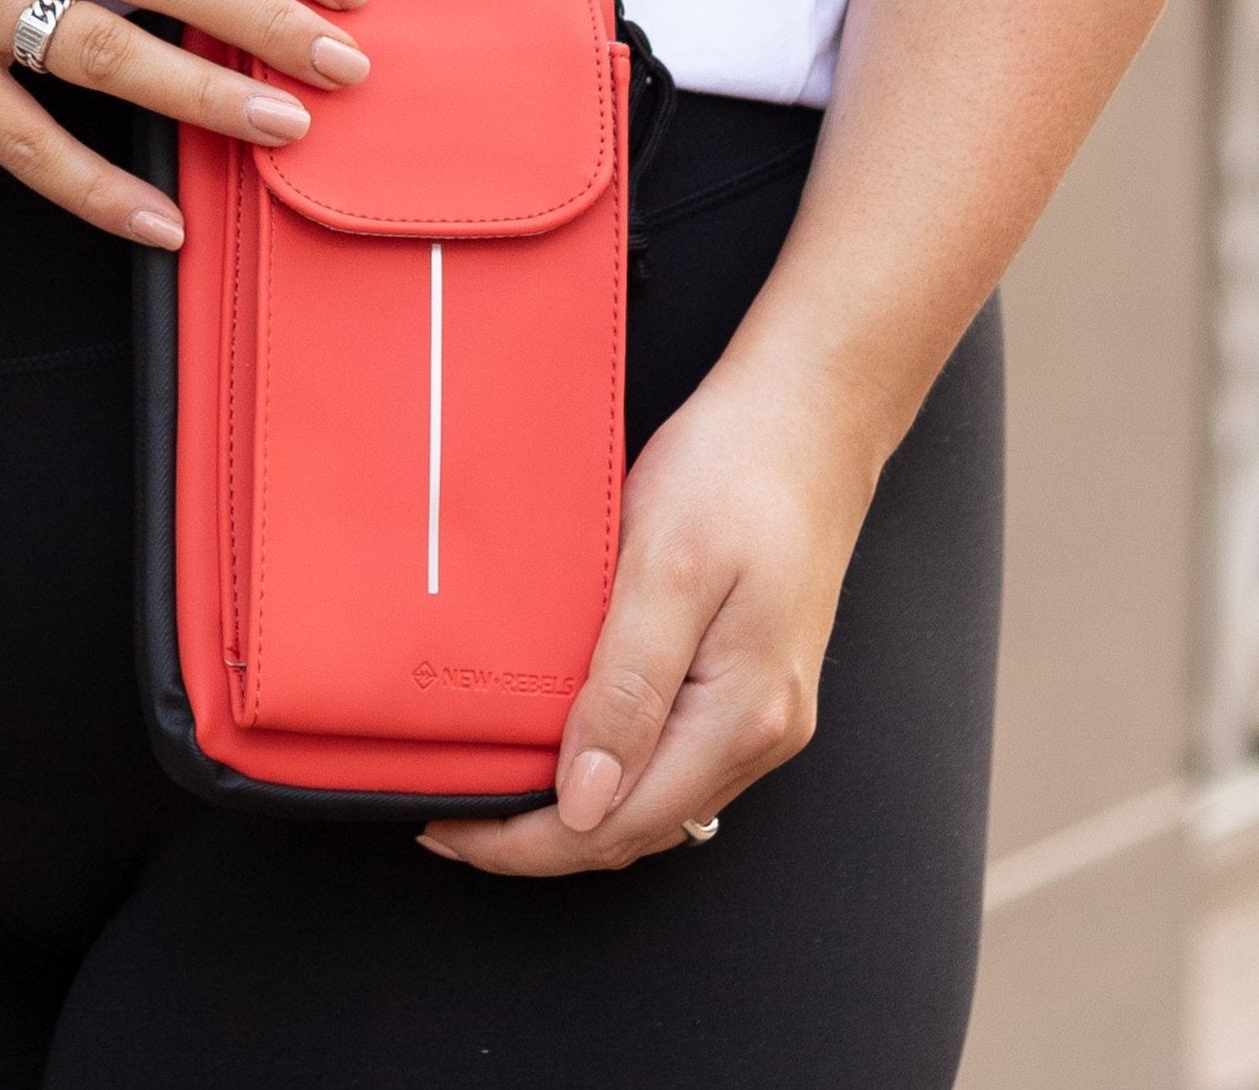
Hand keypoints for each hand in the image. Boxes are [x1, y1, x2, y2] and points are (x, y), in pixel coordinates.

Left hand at [418, 358, 876, 873]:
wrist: (808, 413)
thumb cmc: (737, 469)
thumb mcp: (668, 567)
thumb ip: (628, 689)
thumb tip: (584, 801)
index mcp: (742, 717)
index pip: (620, 827)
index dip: (528, 845)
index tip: (449, 830)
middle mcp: (761, 734)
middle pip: (636, 829)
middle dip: (540, 836)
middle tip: (449, 812)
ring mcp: (761, 712)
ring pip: (654, 799)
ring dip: (572, 806)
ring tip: (490, 783)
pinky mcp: (749, 682)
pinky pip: (671, 755)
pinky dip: (609, 765)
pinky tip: (559, 740)